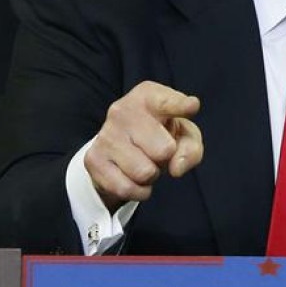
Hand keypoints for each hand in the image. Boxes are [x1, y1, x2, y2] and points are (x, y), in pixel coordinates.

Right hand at [84, 81, 202, 211]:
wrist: (119, 148)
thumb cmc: (160, 135)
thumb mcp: (183, 135)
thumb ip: (191, 147)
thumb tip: (177, 167)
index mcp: (147, 96)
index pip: (166, 102)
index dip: (180, 106)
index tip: (191, 107)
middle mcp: (122, 110)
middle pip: (164, 150)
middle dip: (166, 158)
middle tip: (157, 152)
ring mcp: (106, 134)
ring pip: (145, 172)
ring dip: (151, 175)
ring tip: (144, 162)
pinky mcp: (94, 159)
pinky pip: (127, 188)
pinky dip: (138, 190)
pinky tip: (134, 177)